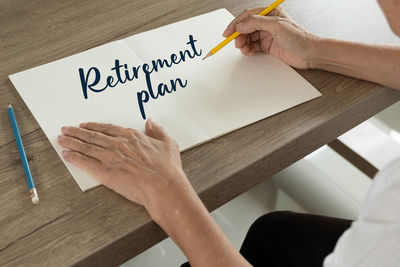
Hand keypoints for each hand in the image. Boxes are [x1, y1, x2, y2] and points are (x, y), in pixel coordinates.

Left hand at [57, 119, 188, 214]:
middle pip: (92, 136)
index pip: (107, 129)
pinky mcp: (105, 173)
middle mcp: (118, 144)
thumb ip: (157, 131)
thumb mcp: (168, 143)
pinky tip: (66, 155)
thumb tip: (151, 122)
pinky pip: (85, 163)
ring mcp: (110, 158)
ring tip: (61, 139)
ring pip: (86, 147)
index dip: (94, 126)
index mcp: (132, 137)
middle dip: (77, 132)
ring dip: (72, 142)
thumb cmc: (167, 168)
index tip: (85, 125)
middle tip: (66, 129)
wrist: (163, 186)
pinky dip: (74, 158)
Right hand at [223, 7, 319, 68]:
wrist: (309, 53)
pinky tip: (249, 51)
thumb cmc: (299, 38)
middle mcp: (267, 23)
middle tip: (236, 43)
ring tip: (244, 48)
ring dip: (243, 43)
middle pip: (245, 27)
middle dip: (239, 35)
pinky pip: (252, 46)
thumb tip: (241, 25)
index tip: (228, 32)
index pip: (248, 15)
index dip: (236, 24)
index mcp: (270, 13)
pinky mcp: (267, 46)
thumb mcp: (276, 26)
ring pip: (247, 37)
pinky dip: (248, 49)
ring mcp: (266, 34)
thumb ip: (257, 23)